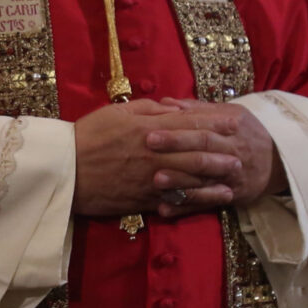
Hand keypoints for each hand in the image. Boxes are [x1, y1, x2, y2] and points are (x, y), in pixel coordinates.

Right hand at [74, 98, 225, 217]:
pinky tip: (215, 199)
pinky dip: (198, 199)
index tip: (233, 122)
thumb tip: (174, 108)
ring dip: (216, 176)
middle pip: (196, 151)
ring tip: (235, 176)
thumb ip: (149, 109)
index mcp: (148, 128)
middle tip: (242, 152)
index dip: (214, 122)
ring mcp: (151, 178)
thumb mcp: (117, 112)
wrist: (65, 171)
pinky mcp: (145, 198)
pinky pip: (177, 199)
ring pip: (191, 177)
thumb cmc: (88, 136)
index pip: (188, 123)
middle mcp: (154, 153)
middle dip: (221, 151)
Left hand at [143, 101, 282, 206]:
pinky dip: (185, 207)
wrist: (280, 162)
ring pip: (204, 179)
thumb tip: (166, 102)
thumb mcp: (231, 113)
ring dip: (179, 181)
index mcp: (231, 127)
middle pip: (202, 150)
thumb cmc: (248, 133)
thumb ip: (198, 109)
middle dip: (175, 148)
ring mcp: (232, 176)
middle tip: (148, 146)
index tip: (151, 130)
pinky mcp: (230, 196)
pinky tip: (164, 209)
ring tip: (155, 180)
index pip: (202, 127)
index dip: (177, 129)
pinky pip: (206, 203)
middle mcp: (232, 152)